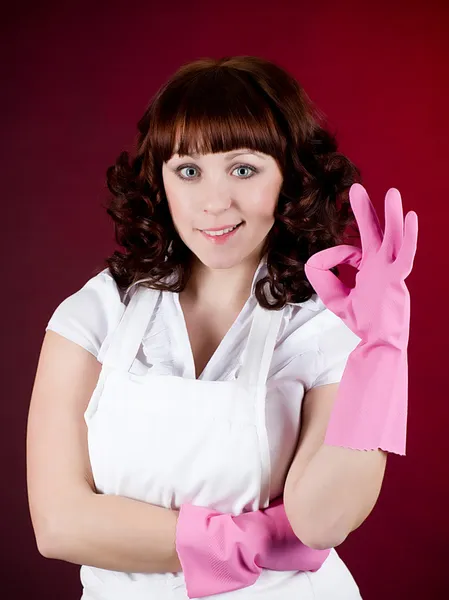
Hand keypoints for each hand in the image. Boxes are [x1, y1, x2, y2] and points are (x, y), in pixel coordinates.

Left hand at [304, 183, 417, 347]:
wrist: (377, 342)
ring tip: (393, 193)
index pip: (352, 249)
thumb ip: (322, 276)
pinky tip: (410, 217)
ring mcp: (391, 270)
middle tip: (355, 188)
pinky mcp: (398, 279)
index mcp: (369, 267)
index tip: (335, 263)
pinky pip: (405, 254)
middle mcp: (381, 264)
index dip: (338, 255)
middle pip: (374, 231)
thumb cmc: (362, 321)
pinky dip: (409, 236)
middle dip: (365, 210)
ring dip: (392, 215)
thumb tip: (316, 257)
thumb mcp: (334, 296)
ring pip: (393, 237)